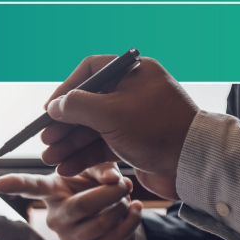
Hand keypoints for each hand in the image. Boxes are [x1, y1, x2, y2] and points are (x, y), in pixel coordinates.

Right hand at [0, 163, 142, 239]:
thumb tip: (114, 180)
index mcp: (52, 192)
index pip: (31, 187)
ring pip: (102, 223)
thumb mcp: (97, 171)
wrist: (113, 216)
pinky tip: (134, 211)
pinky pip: (115, 239)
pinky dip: (132, 222)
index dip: (15, 184)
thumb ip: (103, 168)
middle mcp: (54, 219)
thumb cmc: (97, 187)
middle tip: (125, 183)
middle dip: (111, 193)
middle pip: (82, 205)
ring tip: (126, 198)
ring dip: (123, 207)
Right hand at [39, 56, 198, 199]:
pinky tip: (67, 168)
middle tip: (46, 141)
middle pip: (88, 104)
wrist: (194, 164)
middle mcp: (133, 93)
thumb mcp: (111, 114)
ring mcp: (134, 119)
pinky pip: (103, 146)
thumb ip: (77, 106)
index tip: (49, 110)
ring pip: (93, 128)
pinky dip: (85, 156)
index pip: (90, 72)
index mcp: (133, 73)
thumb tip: (55, 106)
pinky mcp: (135, 143)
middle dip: (64, 125)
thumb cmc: (158, 130)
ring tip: (50, 159)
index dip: (66, 90)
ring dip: (70, 144)